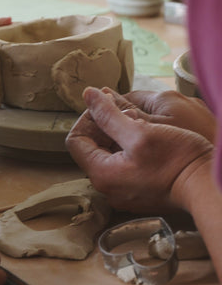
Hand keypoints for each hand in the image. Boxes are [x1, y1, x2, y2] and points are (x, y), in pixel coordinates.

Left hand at [66, 87, 212, 212]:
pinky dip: (128, 146)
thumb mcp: (138, 131)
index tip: (106, 107)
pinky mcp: (137, 190)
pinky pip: (122, 164)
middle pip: (91, 147)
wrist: (208, 187)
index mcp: (101, 174)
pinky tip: (146, 135)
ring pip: (107, 153)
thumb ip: (107, 114)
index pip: (75, 140)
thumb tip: (87, 94)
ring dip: (117, 133)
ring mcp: (122, 191)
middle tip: (127, 112)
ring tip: (138, 121)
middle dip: (104, 124)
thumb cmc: (177, 159)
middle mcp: (107, 187)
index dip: (87, 118)